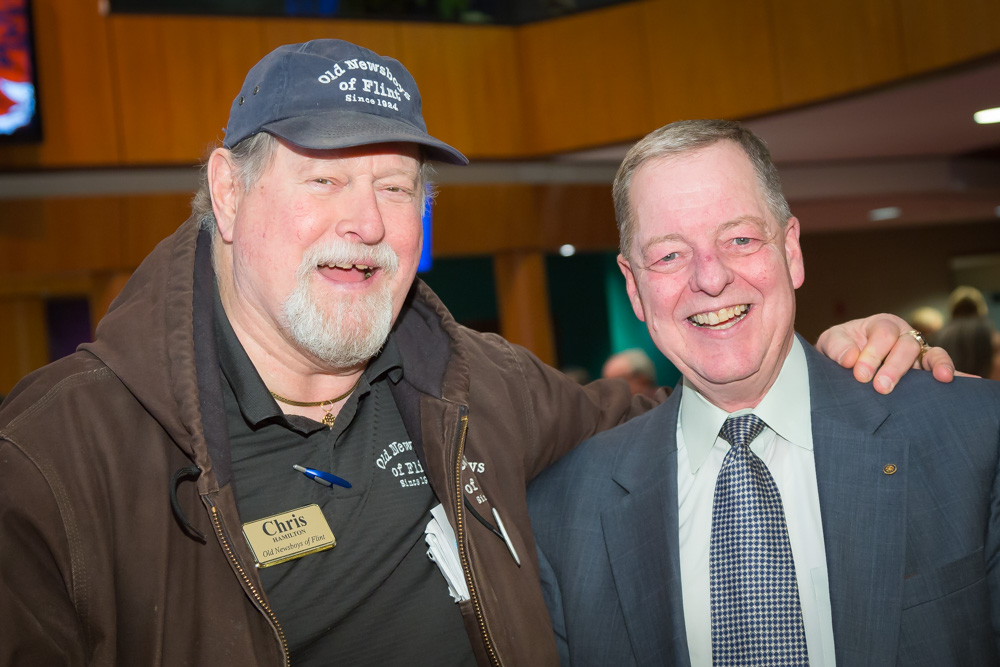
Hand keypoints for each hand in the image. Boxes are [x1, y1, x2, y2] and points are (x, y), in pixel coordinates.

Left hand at [815, 313, 955, 393]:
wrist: (841, 363)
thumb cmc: (839, 350)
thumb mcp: (830, 343)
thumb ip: (837, 347)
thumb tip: (849, 360)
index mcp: (880, 325)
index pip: (883, 334)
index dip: (873, 353)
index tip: (860, 374)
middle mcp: (903, 335)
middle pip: (906, 345)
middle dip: (895, 367)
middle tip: (881, 387)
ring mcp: (917, 353)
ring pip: (930, 355)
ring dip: (935, 366)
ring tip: (940, 378)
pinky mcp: (924, 370)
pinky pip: (942, 369)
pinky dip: (955, 374)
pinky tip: (968, 381)